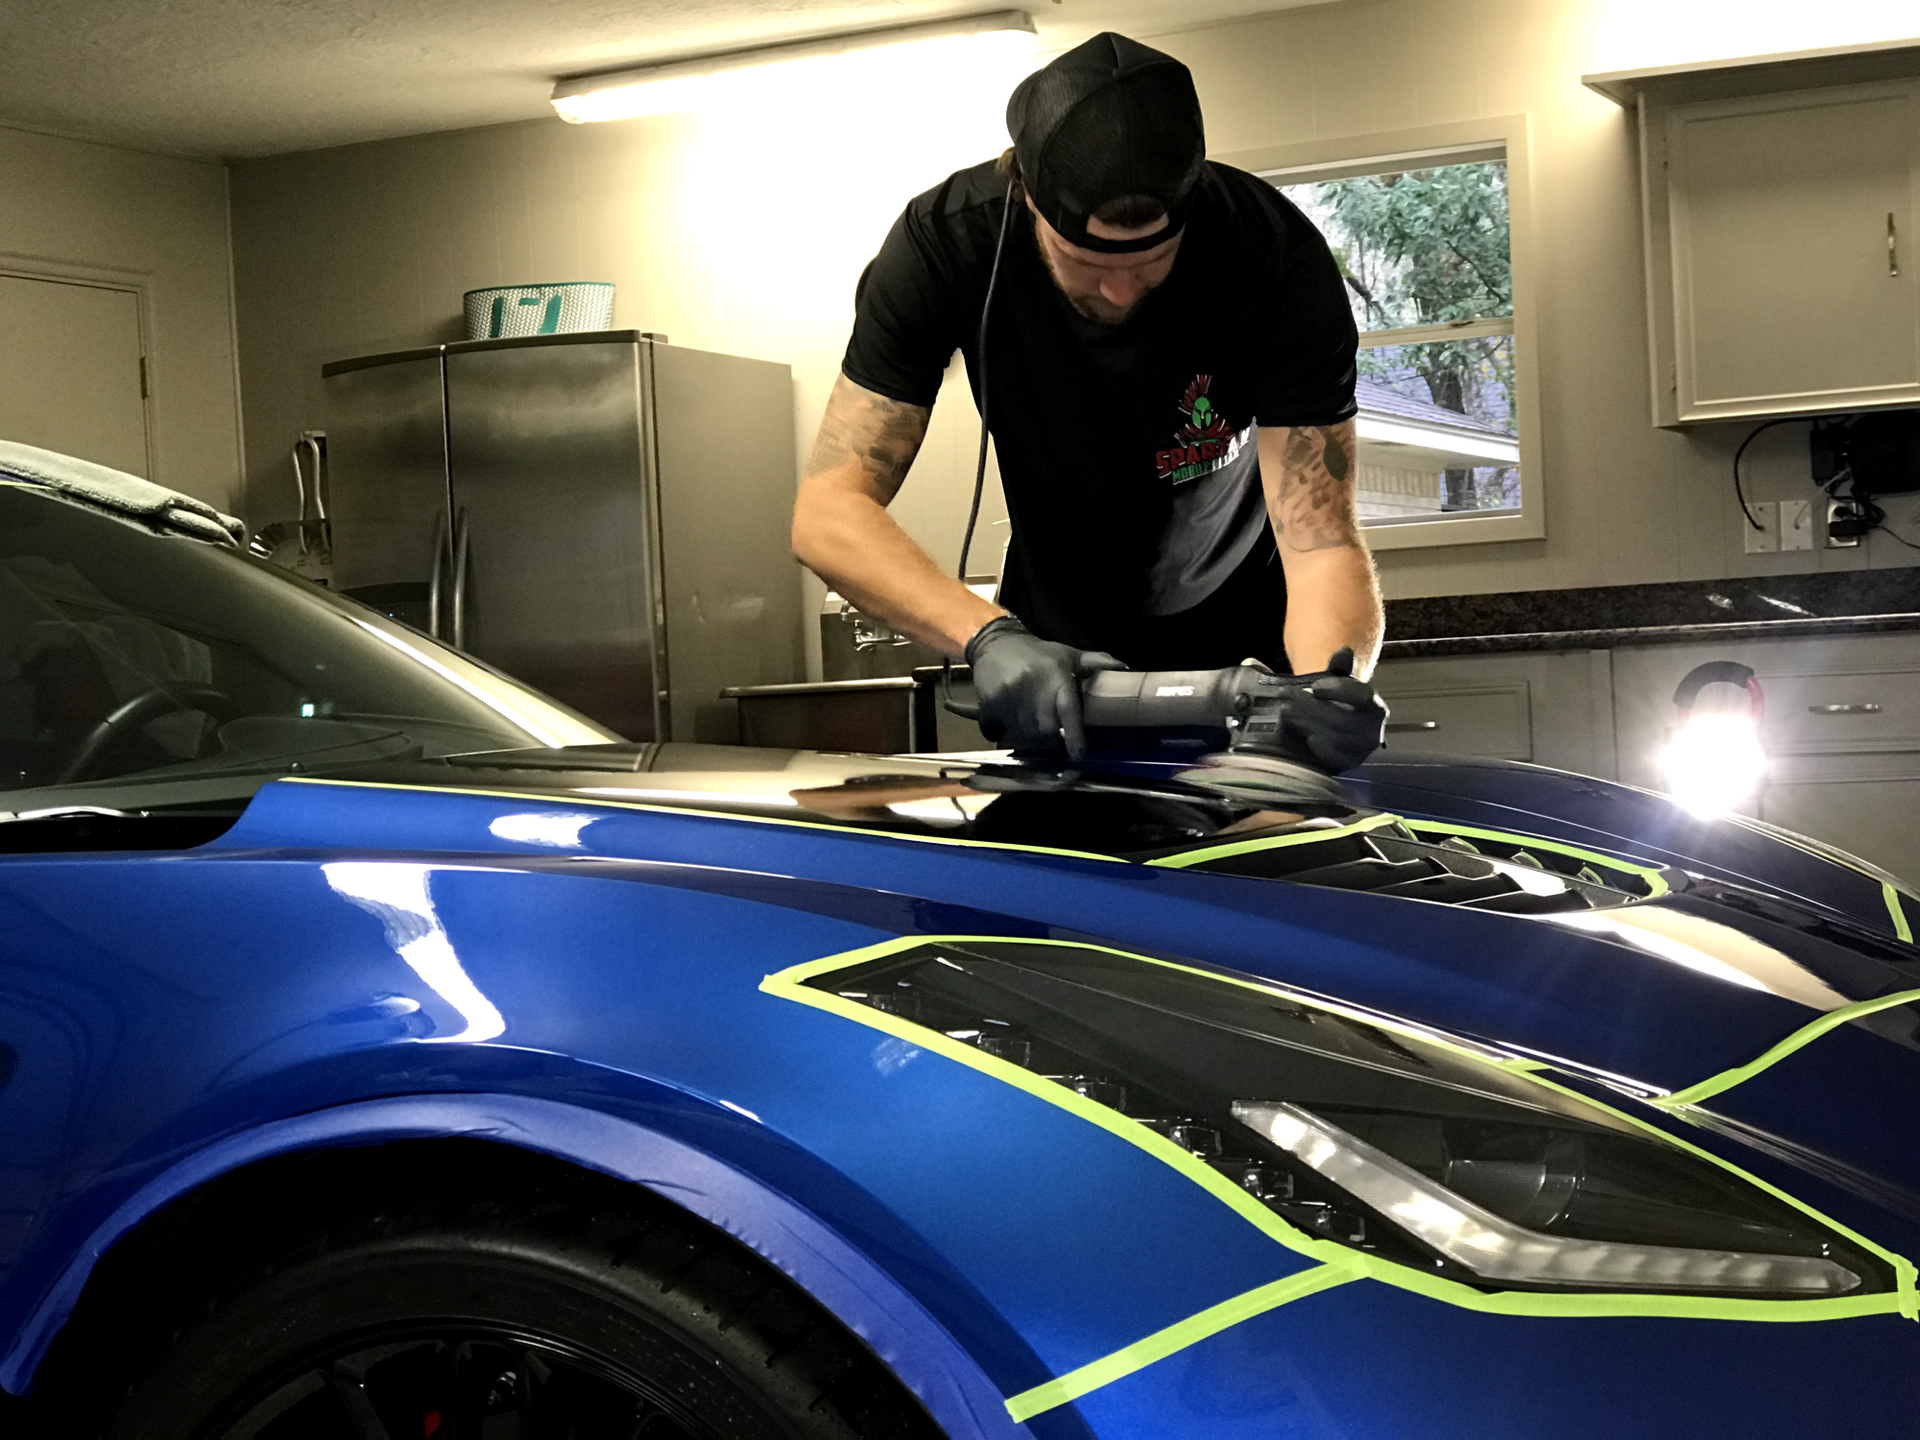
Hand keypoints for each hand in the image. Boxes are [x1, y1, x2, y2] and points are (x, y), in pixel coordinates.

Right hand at [965, 616, 1124, 758]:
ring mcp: (1008, 699)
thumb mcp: (1067, 655)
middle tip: (1054, 739)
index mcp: (1056, 677)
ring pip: (1024, 735)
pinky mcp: (988, 706)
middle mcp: (1032, 689)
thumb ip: (1094, 663)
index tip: (1078, 755)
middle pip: (1046, 732)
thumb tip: (1124, 667)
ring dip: (1031, 738)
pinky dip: (1005, 732)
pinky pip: (999, 733)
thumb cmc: (1038, 654)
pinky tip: (1010, 720)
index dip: (1074, 736)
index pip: (1068, 711)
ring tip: (1033, 726)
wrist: (995, 644)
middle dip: (1052, 740)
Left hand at [1275, 647, 1388, 772]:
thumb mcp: (1337, 682)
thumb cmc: (1336, 702)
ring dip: (1307, 723)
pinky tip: (1307, 736)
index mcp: (1374, 705)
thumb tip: (1344, 651)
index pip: (1362, 695)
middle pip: (1341, 718)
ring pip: (1335, 737)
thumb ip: (1339, 668)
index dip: (1338, 689)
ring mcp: (1362, 749)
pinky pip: (1335, 758)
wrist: (1335, 727)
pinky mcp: (1349, 763)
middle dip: (1310, 706)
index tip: (1315, 686)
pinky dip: (1321, 748)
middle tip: (1286, 695)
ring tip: (1286, 711)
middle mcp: (1373, 729)